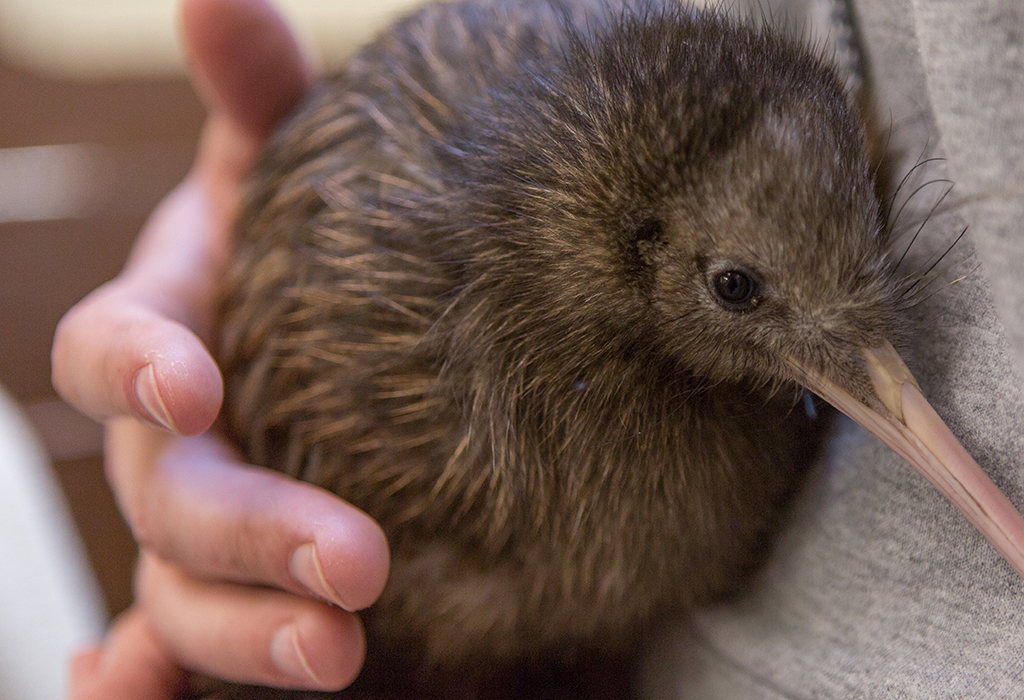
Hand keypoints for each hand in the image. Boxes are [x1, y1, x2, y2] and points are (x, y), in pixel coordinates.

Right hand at [53, 1, 389, 696]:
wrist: (342, 336)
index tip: (190, 382)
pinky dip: (151, 684)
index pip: (112, 347)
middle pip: (168, 495)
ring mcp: (188, 522)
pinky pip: (173, 648)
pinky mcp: (225, 587)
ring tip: (334, 652)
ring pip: (179, 591)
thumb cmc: (312, 249)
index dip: (134, 364)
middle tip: (356, 562)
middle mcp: (167, 437)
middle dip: (249, 528)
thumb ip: (260, 95)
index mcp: (169, 327)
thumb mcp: (295, 171)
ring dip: (237, 628)